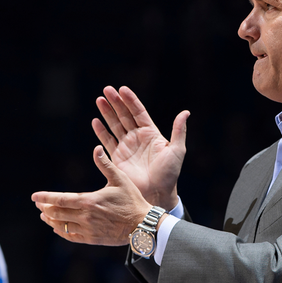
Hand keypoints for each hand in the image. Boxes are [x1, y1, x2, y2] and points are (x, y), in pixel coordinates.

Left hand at [33, 146, 151, 246]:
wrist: (142, 224)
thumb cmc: (132, 200)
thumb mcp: (120, 179)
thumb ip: (105, 164)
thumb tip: (96, 149)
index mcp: (89, 201)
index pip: (61, 199)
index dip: (45, 198)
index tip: (34, 197)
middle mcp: (85, 216)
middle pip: (57, 213)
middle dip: (45, 208)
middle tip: (39, 205)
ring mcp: (88, 229)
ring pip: (61, 226)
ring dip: (50, 220)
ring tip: (44, 216)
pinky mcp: (92, 239)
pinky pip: (71, 236)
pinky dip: (61, 232)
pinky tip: (57, 228)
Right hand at [92, 86, 187, 209]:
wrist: (157, 193)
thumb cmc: (170, 173)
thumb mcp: (177, 150)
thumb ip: (179, 131)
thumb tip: (185, 112)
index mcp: (151, 133)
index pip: (139, 112)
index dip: (130, 100)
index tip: (122, 89)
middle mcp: (137, 137)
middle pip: (124, 115)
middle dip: (116, 102)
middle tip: (107, 89)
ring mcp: (126, 146)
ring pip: (114, 125)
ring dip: (107, 113)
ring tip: (99, 99)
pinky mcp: (117, 157)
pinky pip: (107, 141)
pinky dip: (101, 131)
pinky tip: (95, 121)